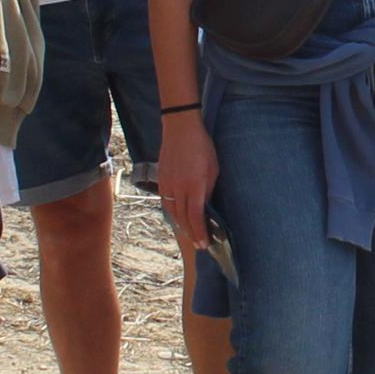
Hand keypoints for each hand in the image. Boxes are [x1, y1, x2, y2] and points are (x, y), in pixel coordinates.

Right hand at [157, 114, 218, 256]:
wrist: (180, 129)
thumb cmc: (202, 147)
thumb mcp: (213, 169)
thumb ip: (209, 189)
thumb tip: (206, 207)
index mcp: (194, 185)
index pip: (195, 216)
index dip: (200, 232)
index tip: (205, 244)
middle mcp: (178, 188)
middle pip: (183, 218)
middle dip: (191, 233)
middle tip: (199, 244)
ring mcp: (167, 184)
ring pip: (172, 212)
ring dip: (181, 226)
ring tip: (190, 234)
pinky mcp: (161, 180)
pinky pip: (166, 203)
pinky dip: (172, 213)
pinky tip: (178, 217)